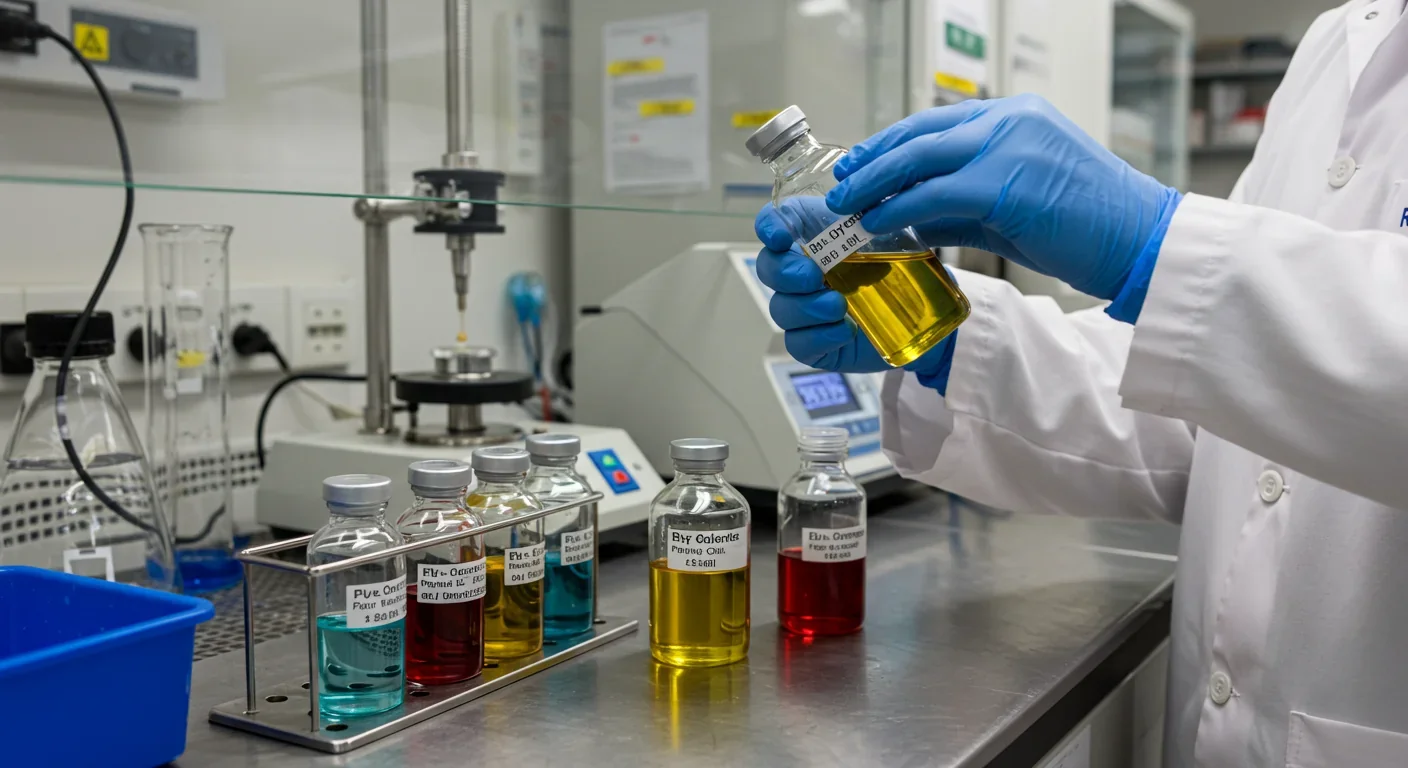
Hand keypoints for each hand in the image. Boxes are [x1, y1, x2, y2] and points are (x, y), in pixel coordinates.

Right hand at [754, 201, 954, 385]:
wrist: (921, 311)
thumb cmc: (900, 264)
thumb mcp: (890, 230)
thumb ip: (874, 212)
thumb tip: (866, 198)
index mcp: (812, 235)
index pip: (774, 223)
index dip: (768, 227)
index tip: (780, 237)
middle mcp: (800, 270)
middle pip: (768, 268)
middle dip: (785, 273)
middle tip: (814, 276)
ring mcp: (803, 309)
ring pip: (780, 308)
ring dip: (806, 306)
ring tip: (839, 306)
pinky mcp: (814, 342)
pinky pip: (798, 343)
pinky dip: (820, 336)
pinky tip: (846, 329)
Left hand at [826, 95, 1180, 300]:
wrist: (1143, 243)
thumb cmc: (1090, 228)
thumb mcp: (1021, 200)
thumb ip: (969, 198)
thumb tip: (916, 211)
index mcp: (1018, 116)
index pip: (937, 122)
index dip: (892, 143)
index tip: (861, 162)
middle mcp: (1011, 120)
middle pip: (920, 133)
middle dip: (873, 160)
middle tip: (841, 183)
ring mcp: (1009, 146)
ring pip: (920, 159)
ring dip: (875, 185)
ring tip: (846, 207)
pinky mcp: (1005, 182)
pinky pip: (933, 195)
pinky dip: (899, 210)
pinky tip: (878, 225)